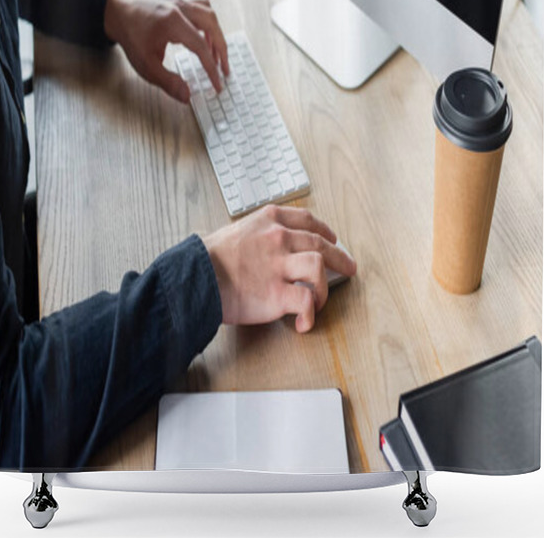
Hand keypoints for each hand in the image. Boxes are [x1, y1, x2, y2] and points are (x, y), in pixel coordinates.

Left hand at [103, 0, 229, 103]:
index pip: (201, 47)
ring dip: (217, 36)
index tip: (217, 83)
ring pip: (210, 16)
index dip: (212, 68)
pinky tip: (207, 38)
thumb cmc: (130, 36)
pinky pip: (203, 10)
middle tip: (224, 69)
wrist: (117, 12)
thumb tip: (186, 96)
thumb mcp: (145, 64)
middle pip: (212, 26)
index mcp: (172, 22)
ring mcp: (181, 2)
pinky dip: (210, 25)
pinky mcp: (181, 3)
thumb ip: (167, 81)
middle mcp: (180, 8)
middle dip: (222, 50)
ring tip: (217, 56)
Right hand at [202, 205, 356, 332]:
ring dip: (324, 286)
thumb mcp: (236, 230)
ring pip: (319, 267)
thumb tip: (271, 246)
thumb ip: (258, 234)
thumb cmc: (209, 257)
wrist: (194, 277)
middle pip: (321, 244)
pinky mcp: (277, 293)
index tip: (332, 238)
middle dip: (341, 258)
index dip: (325, 230)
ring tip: (319, 300)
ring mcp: (280, 265)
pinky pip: (306, 301)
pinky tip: (303, 323)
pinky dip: (310, 314)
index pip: (307, 220)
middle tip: (349, 267)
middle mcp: (279, 238)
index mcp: (269, 220)